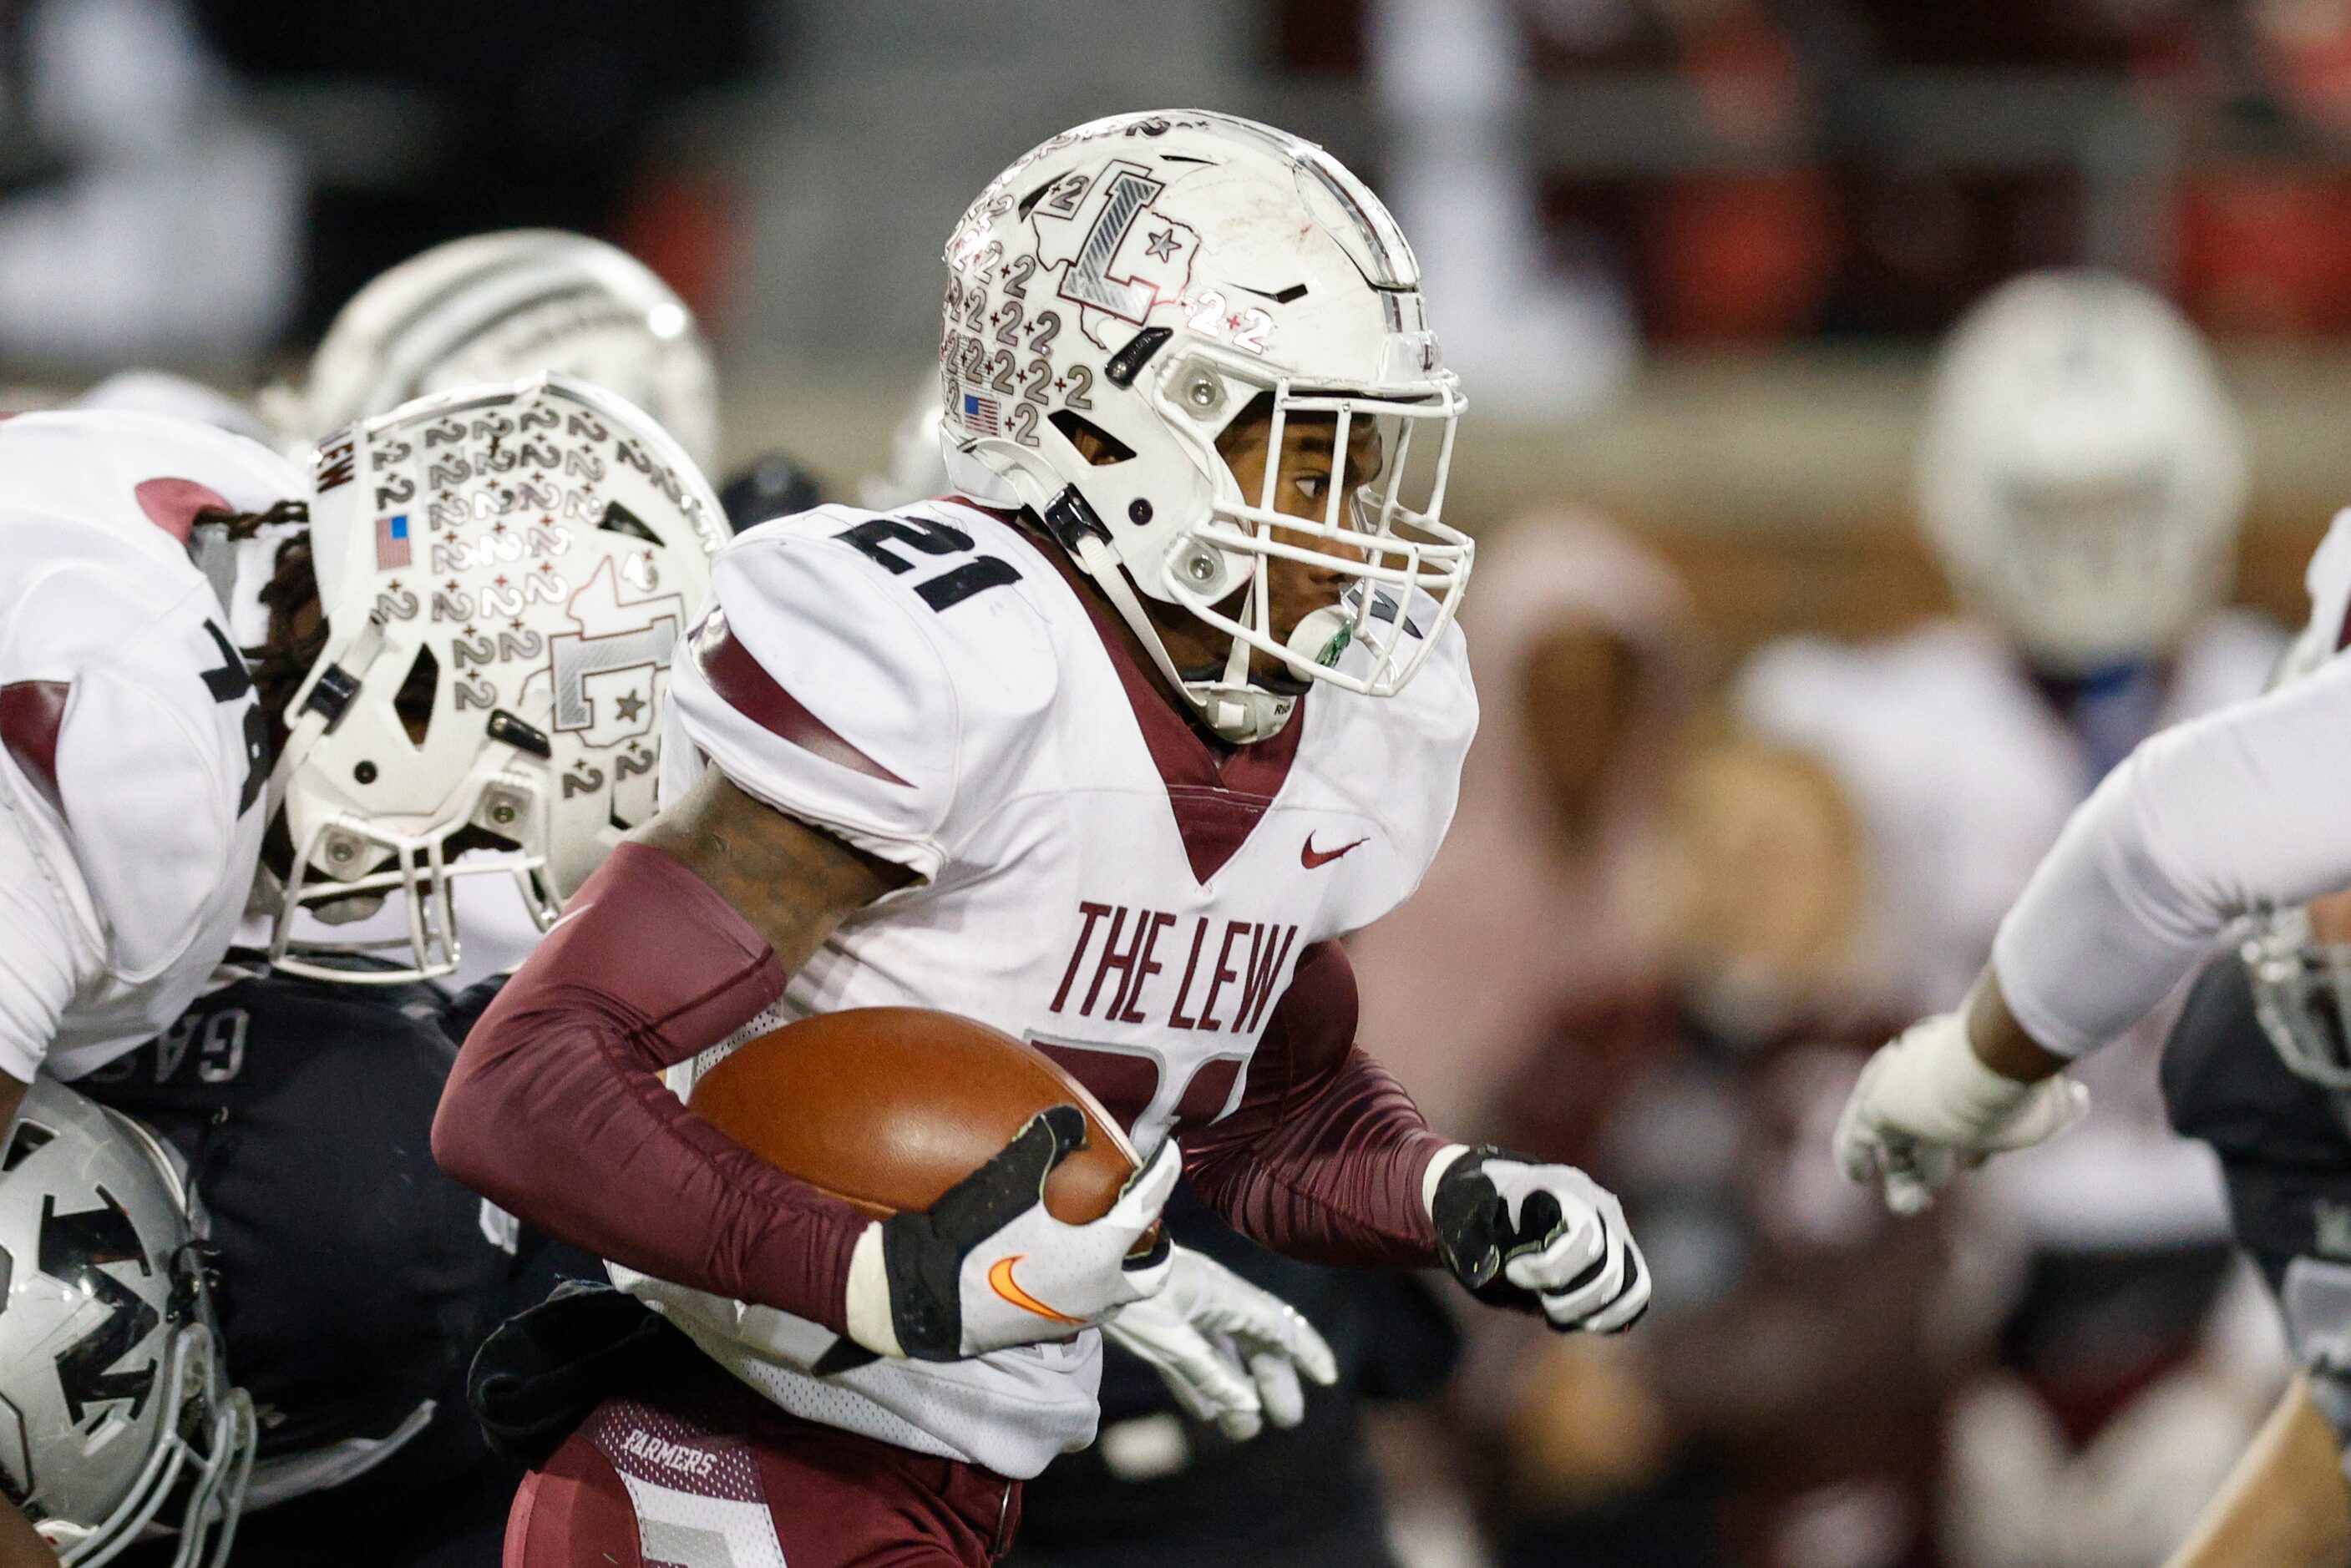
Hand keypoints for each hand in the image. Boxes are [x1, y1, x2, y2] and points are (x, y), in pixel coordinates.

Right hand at [843, 1106, 1178, 1360]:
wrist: (926, 1303)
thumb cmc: (972, 1243)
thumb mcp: (1008, 1183)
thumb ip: (1044, 1144)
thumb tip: (1071, 1119)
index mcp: (1099, 1257)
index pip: (1146, 1208)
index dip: (1162, 1175)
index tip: (1168, 1152)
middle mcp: (1097, 1294)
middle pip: (1152, 1276)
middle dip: (1158, 1246)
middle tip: (1148, 1214)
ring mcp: (1074, 1319)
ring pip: (1122, 1298)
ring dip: (1129, 1271)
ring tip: (1116, 1241)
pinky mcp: (1048, 1332)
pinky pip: (1092, 1309)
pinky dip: (1097, 1286)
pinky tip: (1071, 1265)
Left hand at [1104, 1245, 1337, 1439]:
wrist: (1082, 1261)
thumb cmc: (1131, 1294)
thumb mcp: (1171, 1339)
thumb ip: (1210, 1374)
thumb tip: (1248, 1407)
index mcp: (1225, 1297)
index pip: (1278, 1326)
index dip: (1305, 1352)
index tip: (1327, 1378)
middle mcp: (1212, 1300)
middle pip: (1254, 1342)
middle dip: (1272, 1380)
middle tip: (1288, 1419)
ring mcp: (1186, 1309)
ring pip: (1222, 1352)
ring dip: (1235, 1389)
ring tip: (1243, 1430)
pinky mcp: (1159, 1321)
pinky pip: (1190, 1356)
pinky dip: (1200, 1383)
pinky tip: (1202, 1411)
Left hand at [1429, 1146, 1649, 1332]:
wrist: (1494, 1199)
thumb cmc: (1479, 1214)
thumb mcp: (1470, 1224)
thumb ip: (1481, 1247)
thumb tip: (1500, 1272)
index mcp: (1565, 1188)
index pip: (1584, 1238)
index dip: (1550, 1269)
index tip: (1513, 1273)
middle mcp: (1600, 1207)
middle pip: (1608, 1271)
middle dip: (1568, 1300)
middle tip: (1536, 1300)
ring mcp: (1616, 1231)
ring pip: (1629, 1285)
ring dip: (1590, 1313)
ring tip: (1554, 1316)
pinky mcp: (1621, 1256)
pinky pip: (1636, 1293)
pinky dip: (1613, 1317)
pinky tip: (1578, 1321)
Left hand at [1833, 1010, 2087, 1214]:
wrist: (1988, 1062)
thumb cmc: (2024, 1087)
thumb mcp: (2052, 1100)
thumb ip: (2063, 1104)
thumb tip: (2077, 1098)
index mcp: (1971, 1076)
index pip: (1964, 1116)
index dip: (1970, 1143)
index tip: (1972, 1166)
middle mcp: (1932, 1078)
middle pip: (1924, 1128)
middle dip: (1930, 1162)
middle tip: (1935, 1186)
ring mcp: (1902, 1090)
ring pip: (1895, 1140)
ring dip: (1903, 1173)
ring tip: (1912, 1202)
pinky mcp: (1876, 1105)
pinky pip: (1856, 1137)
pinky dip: (1854, 1158)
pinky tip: (1860, 1178)